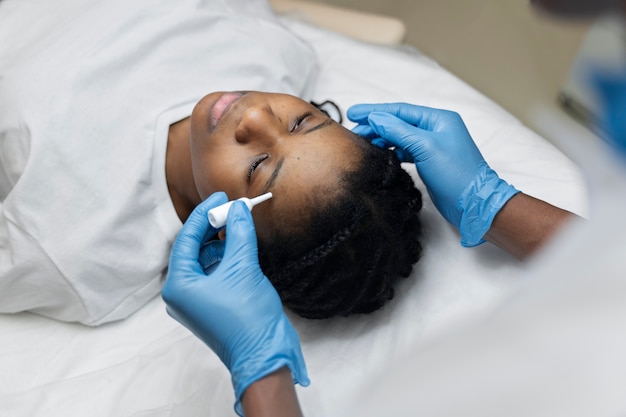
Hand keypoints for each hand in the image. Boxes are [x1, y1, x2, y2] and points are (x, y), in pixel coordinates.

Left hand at [162, 192, 308, 415]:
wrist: (264, 354)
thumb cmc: (248, 317)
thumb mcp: (243, 268)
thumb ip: (238, 233)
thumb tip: (238, 209)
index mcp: (178, 286)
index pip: (186, 239)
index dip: (204, 214)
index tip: (221, 197)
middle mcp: (181, 294)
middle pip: (193, 249)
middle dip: (212, 228)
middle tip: (232, 209)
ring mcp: (196, 302)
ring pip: (204, 261)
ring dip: (221, 243)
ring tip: (239, 228)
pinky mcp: (211, 306)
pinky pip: (214, 274)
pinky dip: (226, 258)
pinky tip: (241, 249)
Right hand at [348, 103, 518, 245]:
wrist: (474, 204)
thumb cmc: (456, 174)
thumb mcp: (425, 147)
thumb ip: (399, 131)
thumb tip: (376, 118)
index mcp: (438, 119)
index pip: (400, 111)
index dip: (375, 111)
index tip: (354, 113)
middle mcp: (436, 129)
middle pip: (399, 123)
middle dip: (376, 125)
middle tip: (353, 132)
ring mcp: (433, 146)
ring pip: (400, 137)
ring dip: (382, 139)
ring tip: (362, 143)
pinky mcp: (430, 162)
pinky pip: (405, 151)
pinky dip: (391, 151)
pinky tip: (379, 154)